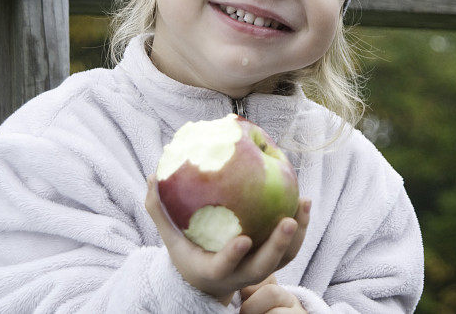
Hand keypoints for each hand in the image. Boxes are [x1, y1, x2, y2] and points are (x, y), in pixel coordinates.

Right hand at [145, 174, 310, 305]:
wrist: (207, 279)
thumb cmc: (188, 251)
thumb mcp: (171, 236)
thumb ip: (160, 209)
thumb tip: (152, 175)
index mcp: (213, 271)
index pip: (224, 267)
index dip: (233, 256)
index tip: (243, 240)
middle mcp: (240, 274)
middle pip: (263, 267)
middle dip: (278, 246)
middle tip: (288, 221)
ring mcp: (260, 269)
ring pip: (284, 257)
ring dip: (298, 234)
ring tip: (303, 203)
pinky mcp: (274, 260)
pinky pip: (292, 246)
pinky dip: (301, 225)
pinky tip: (303, 200)